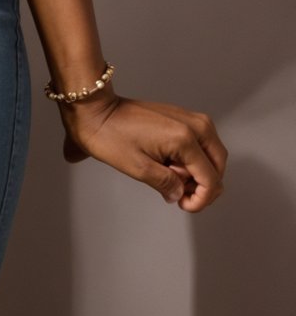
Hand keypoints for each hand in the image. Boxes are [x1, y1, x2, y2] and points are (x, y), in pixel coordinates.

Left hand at [57, 91, 226, 210]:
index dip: (201, 200)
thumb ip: (167, 184)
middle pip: (218, 165)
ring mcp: (189, 117)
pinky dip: (193, 158)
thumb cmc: (111, 136)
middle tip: (176, 191)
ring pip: (213, 154)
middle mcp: (194, 124)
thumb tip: (181, 195)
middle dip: (203, 185)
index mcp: (184, 138)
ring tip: (169, 175)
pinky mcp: (182, 116)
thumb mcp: (138, 168)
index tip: (182, 205)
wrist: (97, 110)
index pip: (211, 180)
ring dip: (198, 171)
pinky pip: (201, 143)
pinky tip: (170, 163)